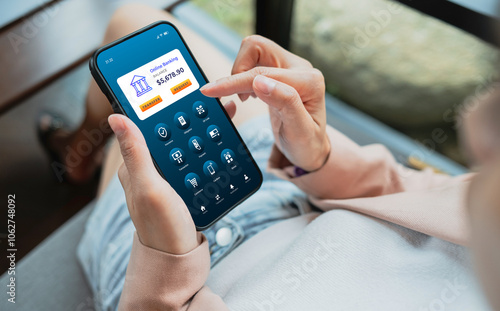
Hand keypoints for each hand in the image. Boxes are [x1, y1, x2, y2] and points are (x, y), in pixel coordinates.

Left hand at [108, 101, 235, 253]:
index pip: (148, 126)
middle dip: (192, 115)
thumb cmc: (160, 228)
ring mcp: (169, 178)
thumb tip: (116, 117)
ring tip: (223, 116)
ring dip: (204, 130)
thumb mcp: (148, 188)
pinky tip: (224, 143)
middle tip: (214, 101)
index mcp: (136, 165)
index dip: (163, 106)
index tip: (182, 89)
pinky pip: (198, 161)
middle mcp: (151, 169)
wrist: (178, 260)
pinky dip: (211, 150)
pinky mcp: (184, 186)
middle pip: (171, 133)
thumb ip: (135, 153)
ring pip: (187, 145)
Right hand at [201, 35, 329, 170]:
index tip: (211, 91)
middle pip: (257, 47)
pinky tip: (249, 95)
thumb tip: (259, 82)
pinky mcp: (279, 72)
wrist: (310, 149)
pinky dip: (244, 77)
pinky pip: (254, 62)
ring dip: (241, 73)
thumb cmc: (307, 144)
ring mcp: (289, 68)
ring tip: (245, 98)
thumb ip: (286, 103)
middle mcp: (300, 69)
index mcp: (309, 81)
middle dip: (238, 71)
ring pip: (253, 51)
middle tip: (240, 99)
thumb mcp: (299, 131)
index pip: (263, 73)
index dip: (234, 81)